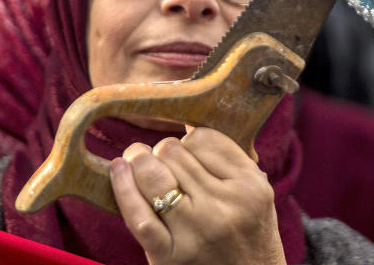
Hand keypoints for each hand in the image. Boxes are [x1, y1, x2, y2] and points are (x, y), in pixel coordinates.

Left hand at [110, 127, 285, 264]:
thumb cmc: (250, 231)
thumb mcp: (255, 190)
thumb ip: (228, 159)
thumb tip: (186, 122)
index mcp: (250, 185)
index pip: (203, 139)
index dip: (188, 139)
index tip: (186, 150)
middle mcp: (224, 205)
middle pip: (175, 153)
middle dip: (162, 151)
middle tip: (159, 157)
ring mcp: (195, 231)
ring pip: (154, 175)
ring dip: (140, 161)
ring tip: (136, 160)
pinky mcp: (169, 255)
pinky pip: (139, 215)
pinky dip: (123, 188)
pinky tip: (118, 171)